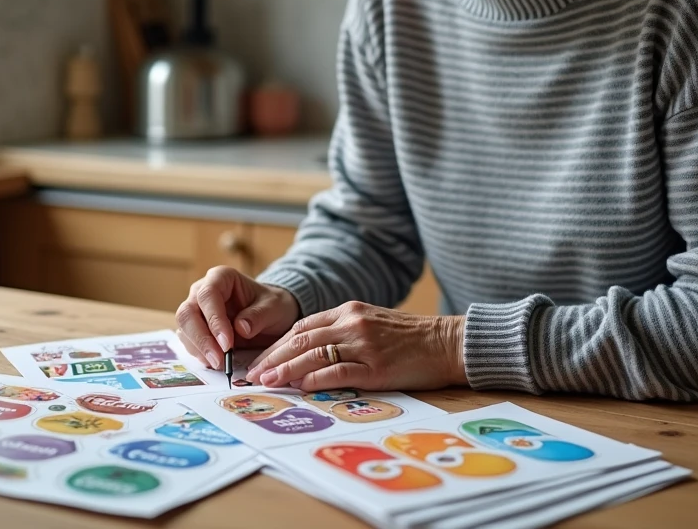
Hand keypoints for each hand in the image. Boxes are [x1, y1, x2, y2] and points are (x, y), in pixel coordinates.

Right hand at [176, 266, 300, 370]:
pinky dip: (200, 354)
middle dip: (202, 339)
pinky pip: (189, 341)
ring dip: (199, 349)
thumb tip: (240, 328)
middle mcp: (202, 291)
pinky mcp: (195, 328)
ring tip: (220, 364)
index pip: (208, 295)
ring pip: (184, 329)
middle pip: (188, 313)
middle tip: (219, 360)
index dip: (214, 320)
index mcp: (221, 277)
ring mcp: (196, 309)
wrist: (270, 315)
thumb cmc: (271, 305)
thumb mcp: (274, 308)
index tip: (227, 343)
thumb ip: (258, 316)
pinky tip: (215, 362)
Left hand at [246, 301, 467, 391]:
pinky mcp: (376, 366)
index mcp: (348, 311)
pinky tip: (300, 386)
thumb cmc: (409, 337)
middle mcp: (352, 323)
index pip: (301, 326)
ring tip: (266, 381)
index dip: (277, 343)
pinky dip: (315, 379)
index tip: (259, 359)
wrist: (446, 343)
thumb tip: (308, 353)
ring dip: (285, 369)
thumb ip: (342, 332)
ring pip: (313, 355)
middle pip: (300, 339)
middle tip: (252, 373)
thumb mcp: (371, 323)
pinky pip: (338, 372)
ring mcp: (364, 345)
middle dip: (272, 357)